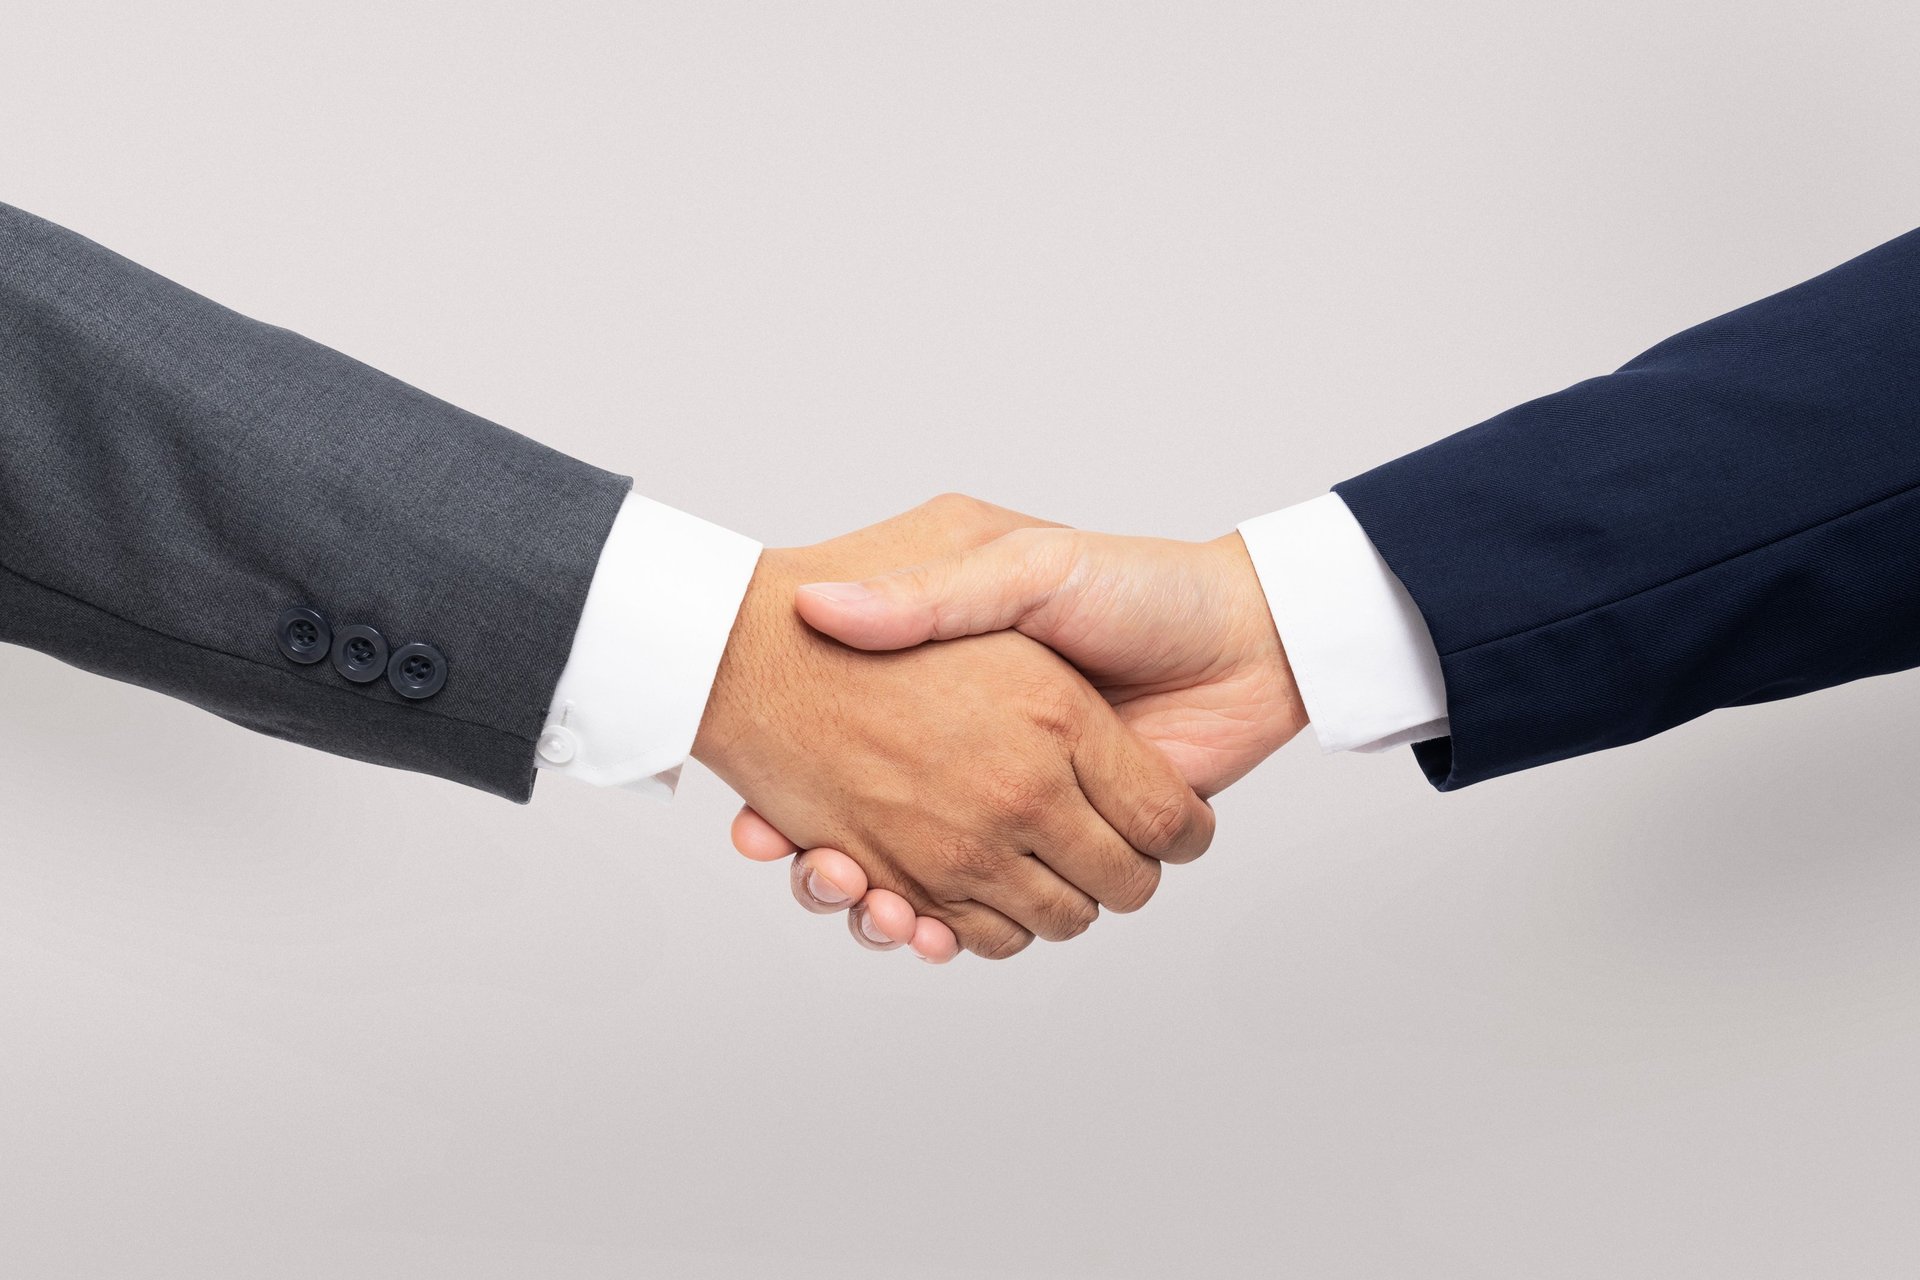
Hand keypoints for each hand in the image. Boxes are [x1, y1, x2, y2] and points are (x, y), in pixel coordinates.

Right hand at [692, 497, 1216, 960]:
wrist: (1245, 635)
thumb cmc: (1134, 586)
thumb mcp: (1020, 566)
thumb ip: (932, 596)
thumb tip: (821, 605)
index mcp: (966, 704)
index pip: (854, 761)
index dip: (801, 798)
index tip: (758, 819)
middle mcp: (986, 769)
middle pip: (878, 844)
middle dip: (833, 871)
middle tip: (803, 864)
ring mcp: (1024, 819)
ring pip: (926, 893)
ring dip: (877, 906)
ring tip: (837, 884)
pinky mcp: (1071, 856)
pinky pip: (992, 919)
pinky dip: (938, 930)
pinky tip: (896, 915)